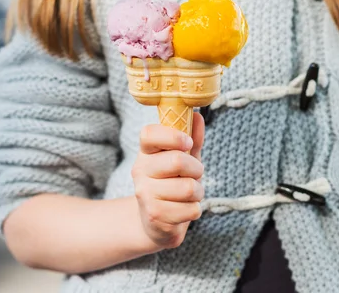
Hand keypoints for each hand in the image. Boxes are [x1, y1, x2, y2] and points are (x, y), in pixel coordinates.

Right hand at [131, 114, 204, 249]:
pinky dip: (194, 210)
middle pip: (177, 160)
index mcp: (146, 153)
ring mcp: (145, 194)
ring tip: (190, 195)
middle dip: (196, 169)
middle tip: (194, 174)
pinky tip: (184, 210)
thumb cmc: (173, 184)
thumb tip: (197, 116)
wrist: (156, 222)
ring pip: (188, 188)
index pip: (148, 134)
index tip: (187, 143)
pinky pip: (191, 210)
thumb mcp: (184, 159)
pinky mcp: (155, 216)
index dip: (173, 136)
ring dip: (198, 192)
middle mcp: (140, 171)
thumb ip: (192, 139)